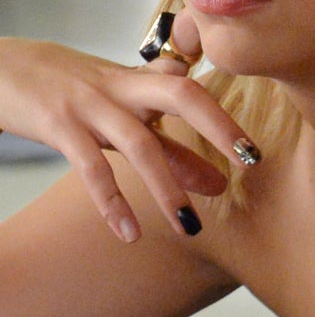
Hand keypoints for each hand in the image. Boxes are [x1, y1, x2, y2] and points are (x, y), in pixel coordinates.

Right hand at [0, 11, 258, 242]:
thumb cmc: (59, 90)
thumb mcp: (116, 114)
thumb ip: (167, 146)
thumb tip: (218, 182)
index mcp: (135, 82)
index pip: (191, 90)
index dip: (225, 118)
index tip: (255, 154)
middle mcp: (118, 88)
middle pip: (180, 94)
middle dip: (219, 125)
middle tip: (248, 163)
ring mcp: (88, 104)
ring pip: (139, 142)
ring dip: (168, 187)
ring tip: (190, 227)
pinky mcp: (57, 124)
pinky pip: (91, 167)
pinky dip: (113, 204)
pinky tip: (129, 234)